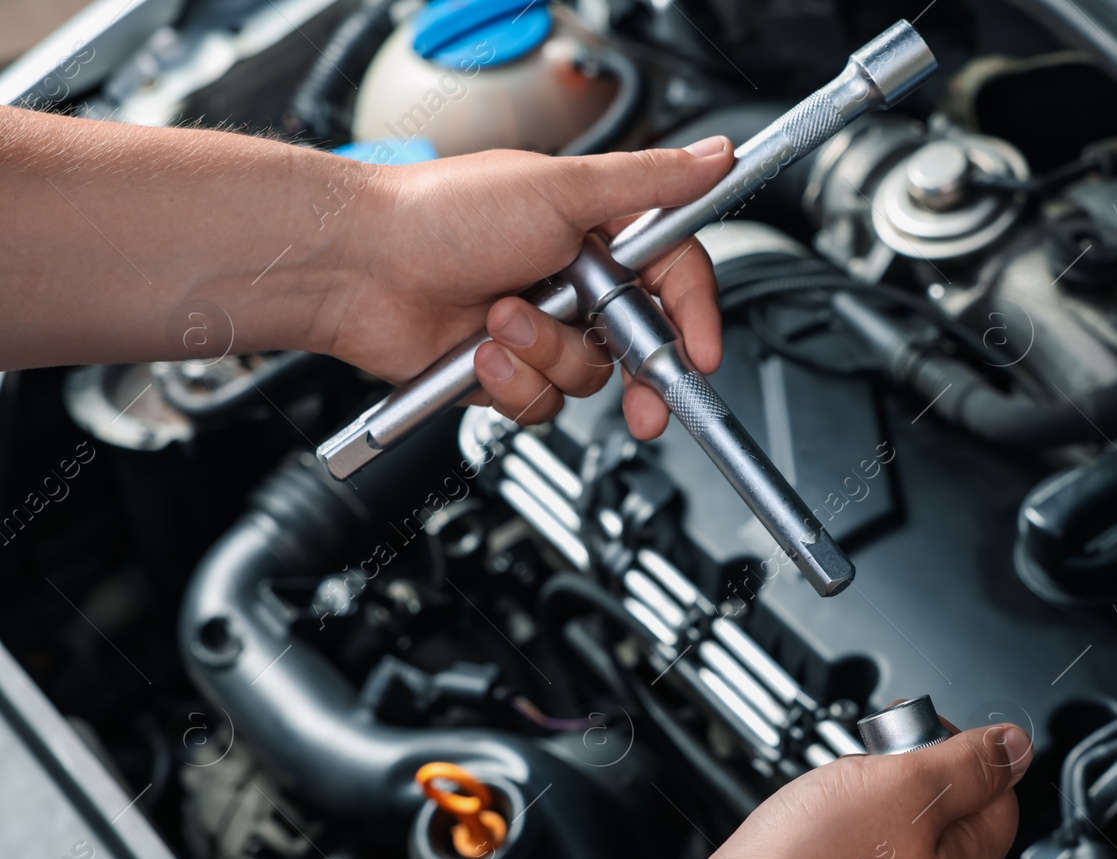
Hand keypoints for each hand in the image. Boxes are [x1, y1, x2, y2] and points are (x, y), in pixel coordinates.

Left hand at [322, 136, 733, 438]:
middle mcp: (574, 282)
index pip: (674, 279)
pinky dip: (511, 381)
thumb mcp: (563, 189)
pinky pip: (541, 401)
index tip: (700, 353)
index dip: (695, 318)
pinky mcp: (507, 371)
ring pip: (588, 377)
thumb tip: (715, 156)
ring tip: (500, 319)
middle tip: (644, 402)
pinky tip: (479, 349)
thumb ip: (650, 182)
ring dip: (544, 355)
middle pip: (642, 343)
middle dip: (639, 376)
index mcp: (596, 232)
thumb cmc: (443, 214)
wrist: (360, 267)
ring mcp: (541, 329)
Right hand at [651, 723, 1032, 858]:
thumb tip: (1016, 746)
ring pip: (896, 831)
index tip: (922, 729)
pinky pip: (856, 854)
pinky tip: (812, 821)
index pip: (998, 794)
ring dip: (871, 794)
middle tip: (876, 754)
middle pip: (946, 812)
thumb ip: (968, 764)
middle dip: (912, 769)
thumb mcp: (906, 789)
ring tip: (836, 786)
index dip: (964, 749)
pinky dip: (839, 826)